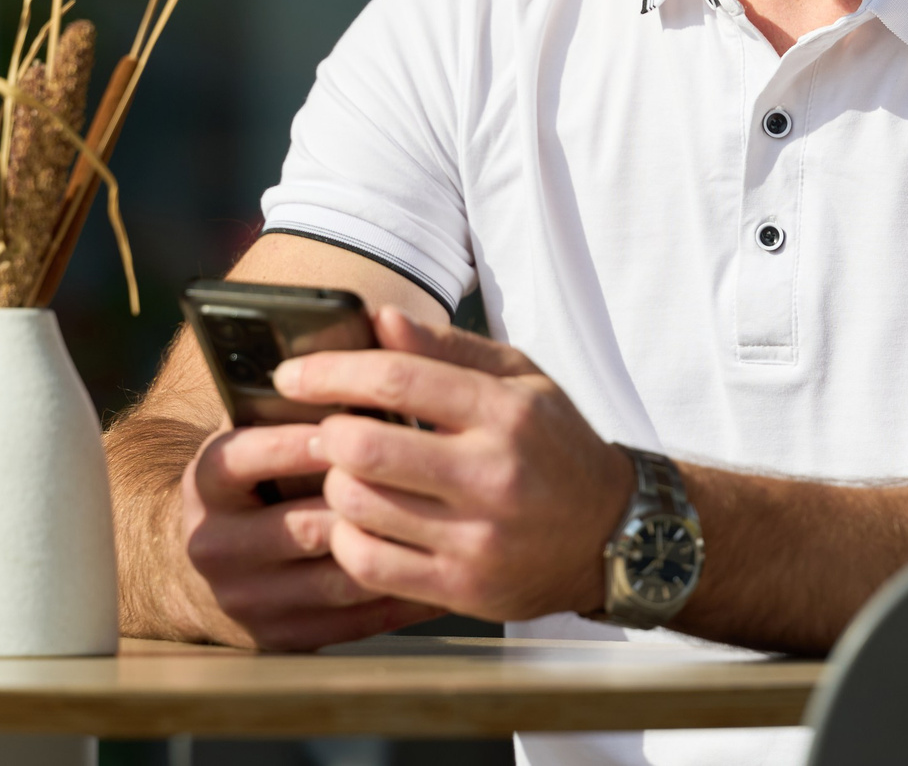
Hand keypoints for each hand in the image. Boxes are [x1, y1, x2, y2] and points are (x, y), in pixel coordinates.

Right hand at [181, 422, 440, 650]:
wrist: (204, 572)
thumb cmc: (256, 484)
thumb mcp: (253, 436)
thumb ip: (294, 403)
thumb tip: (366, 343)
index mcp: (208, 482)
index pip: (248, 457)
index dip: (301, 444)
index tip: (354, 428)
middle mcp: (215, 543)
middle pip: (304, 527)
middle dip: (369, 504)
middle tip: (426, 482)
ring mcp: (246, 598)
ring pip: (335, 579)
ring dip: (393, 552)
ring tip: (444, 529)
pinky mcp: (277, 639)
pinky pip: (352, 623)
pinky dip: (400, 598)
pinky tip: (435, 570)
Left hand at [273, 308, 636, 621]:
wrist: (615, 535)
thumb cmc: (557, 447)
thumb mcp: (521, 379)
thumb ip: (448, 348)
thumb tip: (379, 319)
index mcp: (506, 411)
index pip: (397, 378)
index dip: (330, 373)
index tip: (292, 376)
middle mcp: (493, 474)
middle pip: (364, 447)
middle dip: (327, 434)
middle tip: (328, 431)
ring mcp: (477, 538)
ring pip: (358, 507)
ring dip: (335, 486)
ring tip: (349, 475)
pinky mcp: (462, 589)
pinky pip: (368, 564)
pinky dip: (347, 538)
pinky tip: (360, 521)